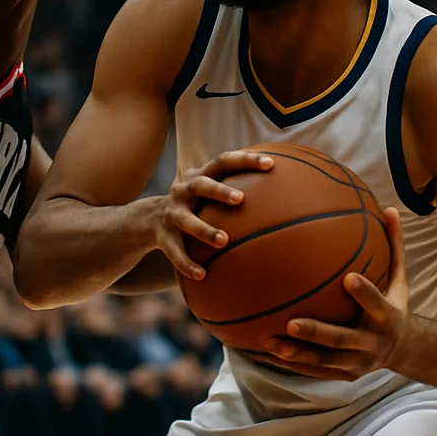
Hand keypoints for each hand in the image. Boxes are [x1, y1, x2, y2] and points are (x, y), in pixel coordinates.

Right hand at [151, 149, 274, 279]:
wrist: (148, 219)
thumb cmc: (196, 204)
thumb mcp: (210, 192)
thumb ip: (239, 187)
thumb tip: (288, 191)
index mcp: (201, 175)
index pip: (224, 160)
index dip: (246, 160)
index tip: (271, 164)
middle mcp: (184, 190)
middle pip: (201, 185)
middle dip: (219, 191)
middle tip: (240, 199)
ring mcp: (172, 214)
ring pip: (187, 221)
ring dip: (204, 230)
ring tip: (223, 241)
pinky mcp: (163, 237)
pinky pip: (175, 252)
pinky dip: (187, 264)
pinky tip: (202, 275)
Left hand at [267, 208, 410, 379]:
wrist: (404, 349)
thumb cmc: (395, 303)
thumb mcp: (400, 278)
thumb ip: (393, 246)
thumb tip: (388, 208)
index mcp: (387, 317)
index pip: (377, 303)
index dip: (365, 293)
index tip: (348, 277)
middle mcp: (373, 343)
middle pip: (343, 340)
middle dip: (317, 333)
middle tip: (291, 322)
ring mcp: (358, 363)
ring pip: (324, 361)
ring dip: (297, 354)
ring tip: (269, 343)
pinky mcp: (345, 375)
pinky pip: (316, 371)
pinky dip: (294, 365)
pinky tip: (267, 353)